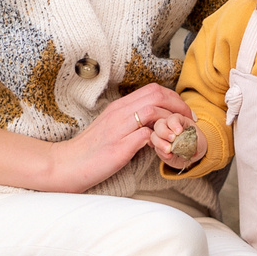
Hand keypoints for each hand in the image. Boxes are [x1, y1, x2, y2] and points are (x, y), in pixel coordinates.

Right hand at [0, 84, 186, 193]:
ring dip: (173, 121)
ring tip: (182, 134)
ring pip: (154, 111)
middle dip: (180, 106)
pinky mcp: (119, 148)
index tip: (184, 114)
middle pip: (157, 94)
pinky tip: (165, 149)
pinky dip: (161, 140)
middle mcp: (120, 112)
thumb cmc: (90, 151)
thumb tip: (154, 125)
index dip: (174, 99)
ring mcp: (119, 129)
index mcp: (119, 106)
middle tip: (190, 121)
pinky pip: (147, 136)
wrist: (66, 165)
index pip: (153, 90)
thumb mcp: (112, 129)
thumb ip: (131, 123)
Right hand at [150, 113, 201, 166]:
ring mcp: (161, 136)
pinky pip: (155, 147)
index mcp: (179, 121)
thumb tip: (195, 151)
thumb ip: (196, 144)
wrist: (191, 155)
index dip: (174, 124)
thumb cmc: (196, 144)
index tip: (179, 132)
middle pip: (159, 124)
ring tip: (169, 149)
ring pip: (154, 135)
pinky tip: (169, 155)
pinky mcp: (158, 146)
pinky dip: (161, 151)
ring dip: (160, 142)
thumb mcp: (200, 143)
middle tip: (172, 139)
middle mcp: (168, 126)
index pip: (173, 118)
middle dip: (164, 132)